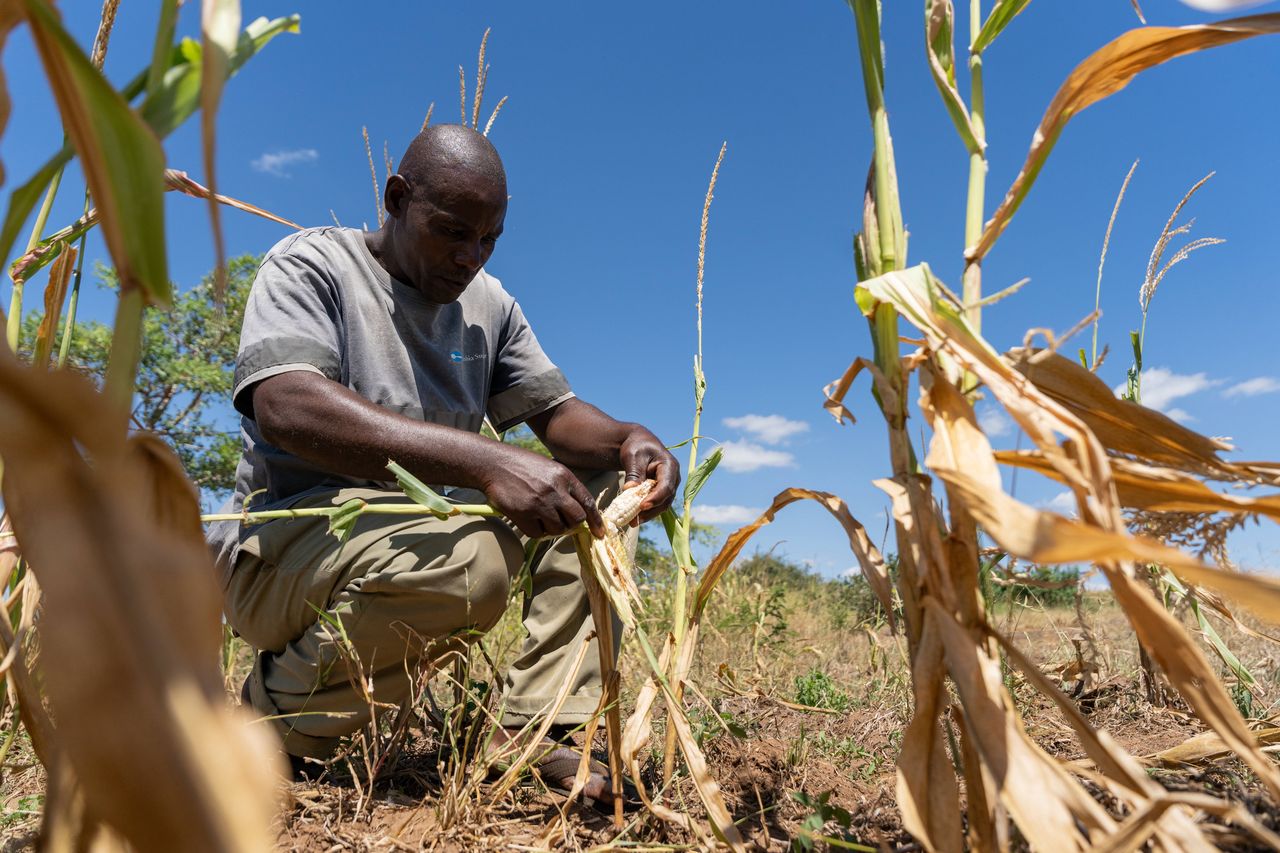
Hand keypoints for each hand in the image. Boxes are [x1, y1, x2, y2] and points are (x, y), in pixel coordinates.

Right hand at [480, 445, 605, 538]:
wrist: (493, 464)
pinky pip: (538, 534)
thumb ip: (564, 488)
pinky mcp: (524, 514)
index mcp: (564, 476)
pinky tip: (528, 519)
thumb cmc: (522, 466)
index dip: (596, 521)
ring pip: (558, 529)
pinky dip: (535, 531)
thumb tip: (577, 513)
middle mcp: (555, 489)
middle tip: (560, 521)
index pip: (587, 502)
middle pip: (576, 519)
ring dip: (551, 528)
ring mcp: (540, 502)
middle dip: (571, 524)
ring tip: (540, 517)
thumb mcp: (550, 469)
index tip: (599, 533)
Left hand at [619, 427, 679, 522]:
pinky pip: (656, 505)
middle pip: (666, 499)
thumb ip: (634, 473)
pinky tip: (633, 519)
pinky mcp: (661, 493)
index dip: (656, 498)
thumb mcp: (633, 457)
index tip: (642, 506)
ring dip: (648, 515)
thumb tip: (630, 490)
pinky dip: (646, 512)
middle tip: (634, 520)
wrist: (638, 444)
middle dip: (651, 511)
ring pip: (662, 505)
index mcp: (670, 466)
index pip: (666, 486)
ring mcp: (669, 486)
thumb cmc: (637, 447)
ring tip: (632, 522)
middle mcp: (673, 478)